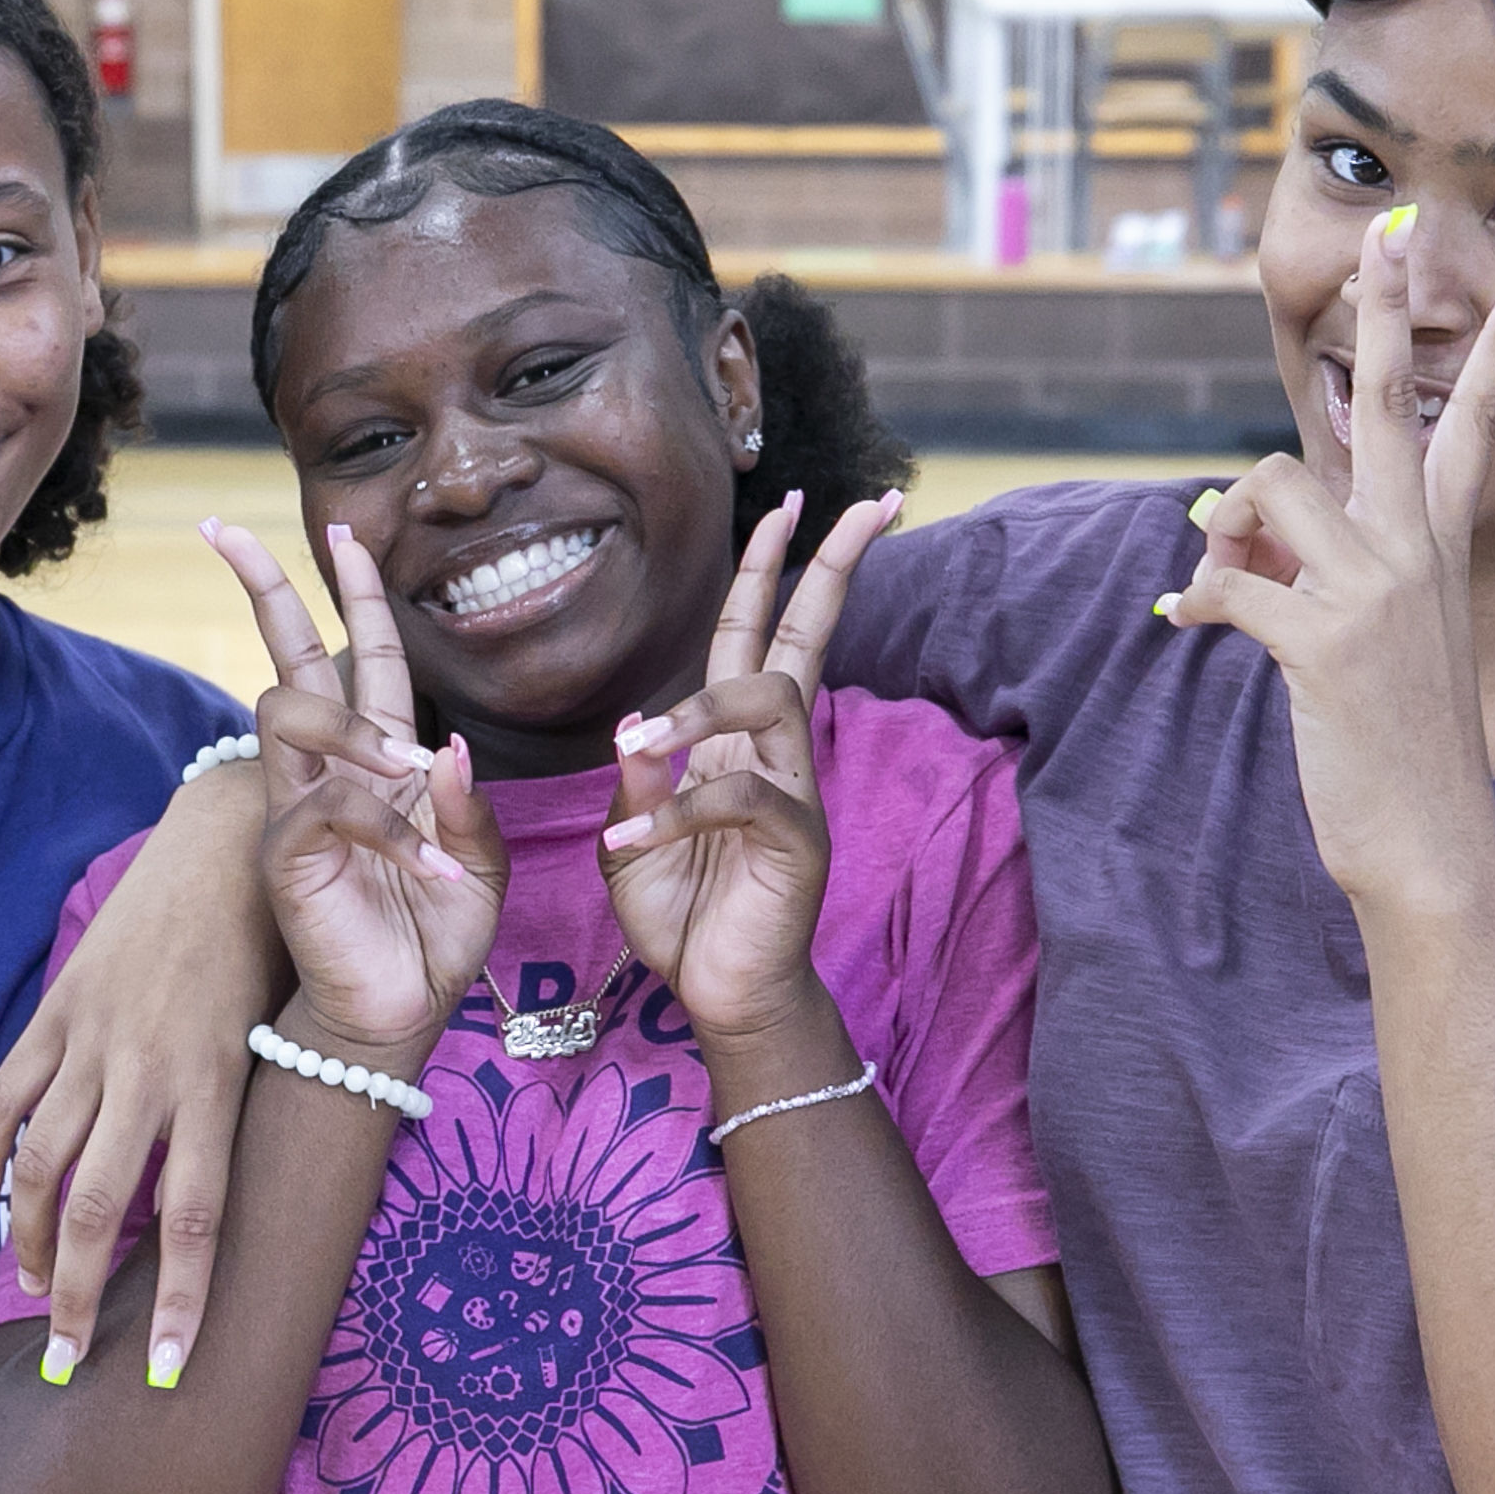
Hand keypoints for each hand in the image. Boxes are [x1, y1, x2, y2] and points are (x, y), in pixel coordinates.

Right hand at [0, 762, 276, 1385]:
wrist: (226, 851)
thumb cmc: (268, 956)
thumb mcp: (272, 1042)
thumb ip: (236, 1126)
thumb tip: (212, 1223)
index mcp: (217, 1085)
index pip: (197, 1218)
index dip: (182, 1301)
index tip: (165, 1372)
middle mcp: (150, 1071)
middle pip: (105, 1208)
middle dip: (82, 1296)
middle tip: (68, 1361)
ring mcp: (93, 1041)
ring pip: (46, 1164)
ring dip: (32, 1239)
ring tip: (32, 1293)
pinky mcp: (56, 1012)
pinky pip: (6, 1099)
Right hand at [213, 517, 506, 1059]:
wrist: (400, 1014)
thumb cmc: (434, 934)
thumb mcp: (482, 863)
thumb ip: (468, 804)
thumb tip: (448, 745)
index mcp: (378, 760)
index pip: (357, 656)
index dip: (352, 593)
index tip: (340, 529)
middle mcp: (328, 772)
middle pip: (285, 657)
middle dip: (262, 587)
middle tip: (224, 529)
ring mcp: (298, 808)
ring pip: (291, 711)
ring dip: (359, 728)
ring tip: (415, 773)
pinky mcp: (287, 855)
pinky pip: (333, 807)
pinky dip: (394, 831)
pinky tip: (435, 872)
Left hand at [600, 488, 901, 1046]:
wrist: (720, 993)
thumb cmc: (683, 913)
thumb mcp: (631, 836)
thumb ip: (635, 778)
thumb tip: (635, 724)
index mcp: (737, 739)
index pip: (756, 633)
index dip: (771, 569)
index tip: (794, 504)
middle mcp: (776, 750)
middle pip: (806, 635)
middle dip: (831, 564)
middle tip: (864, 500)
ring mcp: (795, 790)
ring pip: (766, 698)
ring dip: (698, 706)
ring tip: (645, 745)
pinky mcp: (797, 839)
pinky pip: (740, 796)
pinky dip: (675, 811)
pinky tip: (632, 839)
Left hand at [1160, 206, 1494, 906]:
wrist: (1431, 844)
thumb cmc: (1398, 746)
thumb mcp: (1380, 643)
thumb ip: (1322, 573)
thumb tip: (1235, 534)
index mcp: (1439, 546)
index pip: (1473, 426)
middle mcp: (1415, 550)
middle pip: (1388, 399)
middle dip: (1384, 307)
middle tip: (1388, 228)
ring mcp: (1374, 589)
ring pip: (1268, 486)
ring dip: (1224, 528)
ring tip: (1221, 587)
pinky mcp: (1323, 641)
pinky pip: (1225, 586)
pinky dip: (1192, 603)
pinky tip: (1184, 627)